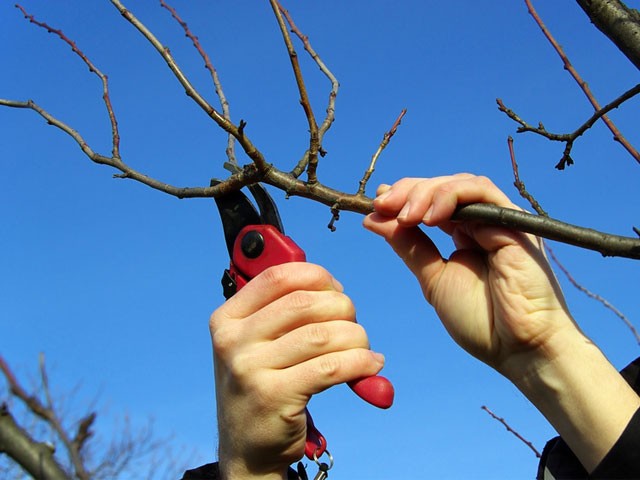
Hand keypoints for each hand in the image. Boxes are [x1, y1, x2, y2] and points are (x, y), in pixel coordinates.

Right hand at [210, 262, 384, 479]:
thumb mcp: (256, 344)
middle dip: (342, 308)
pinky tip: (371, 366)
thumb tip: (334, 287)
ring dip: (356, 338)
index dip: (316, 276)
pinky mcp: (274, 396)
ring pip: (322, 335)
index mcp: (227, 319)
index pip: (277, 277)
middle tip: (353, 325)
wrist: (247, 449)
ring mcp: (249, 369)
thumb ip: (283, 312)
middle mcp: (232, 340)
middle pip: (304, 303)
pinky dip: (360, 362)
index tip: (336, 290)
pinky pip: (331, 367)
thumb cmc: (263, 386)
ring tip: (365, 349)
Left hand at [363, 174, 638, 471]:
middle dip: (408, 191)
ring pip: (460, 184)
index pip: (431, 202)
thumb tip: (374, 219)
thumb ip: (409, 247)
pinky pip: (481, 192)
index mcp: (464, 235)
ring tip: (405, 215)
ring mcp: (498, 221)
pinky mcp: (513, 222)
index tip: (375, 207)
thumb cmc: (481, 320)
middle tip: (383, 205)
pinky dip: (451, 196)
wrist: (518, 348)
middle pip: (442, 188)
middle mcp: (482, 223)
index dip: (402, 198)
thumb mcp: (433, 279)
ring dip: (426, 193)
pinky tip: (429, 217)